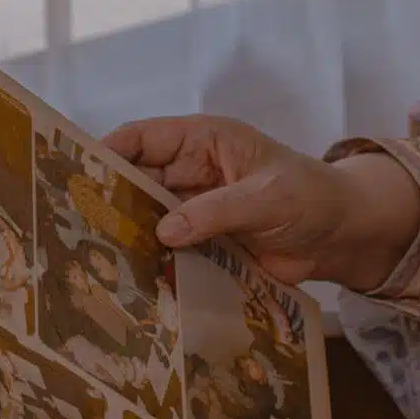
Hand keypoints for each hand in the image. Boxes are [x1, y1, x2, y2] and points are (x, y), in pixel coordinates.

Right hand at [103, 115, 419, 290]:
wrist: (340, 237)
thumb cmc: (311, 198)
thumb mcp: (265, 198)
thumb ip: (215, 212)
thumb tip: (164, 231)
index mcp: (203, 142)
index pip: (143, 138)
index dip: (109, 152)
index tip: (79, 174)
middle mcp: (190, 173)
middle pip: (137, 182)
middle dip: (112, 201)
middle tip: (79, 227)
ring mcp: (194, 210)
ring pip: (147, 220)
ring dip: (129, 237)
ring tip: (98, 258)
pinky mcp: (201, 244)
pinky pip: (167, 252)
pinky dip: (152, 263)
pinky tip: (132, 280)